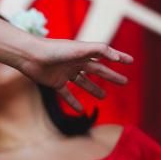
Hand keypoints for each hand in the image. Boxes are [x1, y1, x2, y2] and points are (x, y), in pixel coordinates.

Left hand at [18, 38, 132, 112]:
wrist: (30, 56)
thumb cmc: (54, 50)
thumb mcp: (79, 49)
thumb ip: (98, 50)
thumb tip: (116, 56)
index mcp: (82, 53)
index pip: (105, 55)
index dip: (118, 57)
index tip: (130, 61)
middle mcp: (75, 62)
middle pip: (97, 70)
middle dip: (111, 76)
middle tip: (124, 82)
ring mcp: (65, 73)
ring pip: (83, 82)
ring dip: (94, 89)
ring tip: (104, 97)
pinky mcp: (55, 83)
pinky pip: (66, 94)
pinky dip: (73, 102)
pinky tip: (81, 110)